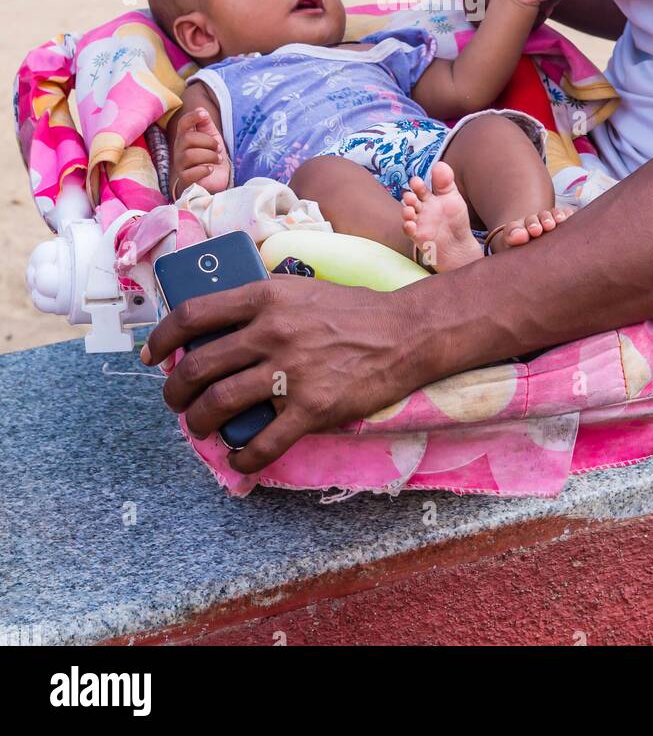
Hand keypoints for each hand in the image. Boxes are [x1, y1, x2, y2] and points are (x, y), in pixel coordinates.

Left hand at [140, 275, 422, 472]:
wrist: (404, 333)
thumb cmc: (352, 310)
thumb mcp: (300, 290)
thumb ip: (261, 304)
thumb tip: (217, 328)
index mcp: (266, 297)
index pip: (194, 314)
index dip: (162, 337)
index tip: (151, 355)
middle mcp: (272, 332)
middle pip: (198, 366)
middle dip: (175, 391)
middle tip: (175, 401)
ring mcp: (291, 372)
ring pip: (219, 405)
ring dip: (198, 424)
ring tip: (199, 428)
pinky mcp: (312, 408)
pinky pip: (262, 444)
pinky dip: (242, 459)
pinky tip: (238, 460)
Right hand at [172, 107, 229, 197]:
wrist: (215, 179)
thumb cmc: (211, 156)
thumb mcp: (212, 137)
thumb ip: (206, 124)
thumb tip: (201, 110)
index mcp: (186, 137)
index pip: (183, 124)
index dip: (192, 117)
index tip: (204, 114)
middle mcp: (180, 149)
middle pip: (187, 138)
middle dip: (208, 141)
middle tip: (218, 148)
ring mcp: (181, 164)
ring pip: (190, 155)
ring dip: (209, 156)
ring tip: (218, 159)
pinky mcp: (185, 179)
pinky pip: (191, 173)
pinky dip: (204, 170)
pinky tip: (210, 169)